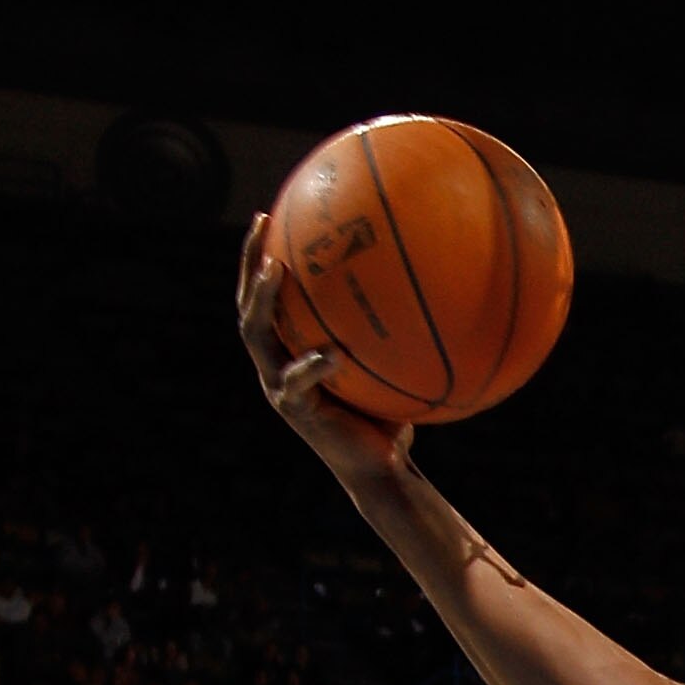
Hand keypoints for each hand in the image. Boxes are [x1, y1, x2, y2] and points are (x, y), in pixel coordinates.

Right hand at [237, 221, 416, 496]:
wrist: (381, 469)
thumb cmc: (391, 416)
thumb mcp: (393, 368)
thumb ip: (397, 333)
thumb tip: (436, 285)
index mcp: (291, 352)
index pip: (267, 298)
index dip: (261, 258)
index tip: (269, 216)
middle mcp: (277, 365)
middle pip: (249, 305)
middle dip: (250, 262)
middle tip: (261, 224)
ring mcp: (280, 387)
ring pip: (257, 336)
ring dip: (263, 301)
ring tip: (274, 271)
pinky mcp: (296, 411)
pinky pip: (298, 382)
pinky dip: (312, 366)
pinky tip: (332, 353)